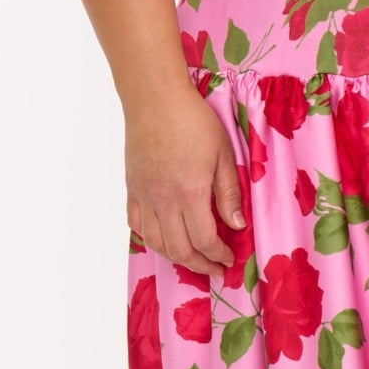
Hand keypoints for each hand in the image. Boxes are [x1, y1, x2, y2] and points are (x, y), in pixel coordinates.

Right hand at [125, 85, 245, 283]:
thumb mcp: (223, 154)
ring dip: (175, 257)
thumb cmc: (193, 121)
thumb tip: (236, 225)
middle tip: (214, 269)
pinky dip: (150, 239)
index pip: (204, 239)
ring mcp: (144, 196)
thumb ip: (229, 193)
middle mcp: (163, 200)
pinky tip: (164, 239)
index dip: (218, 255)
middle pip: (179, 249)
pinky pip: (136, 224)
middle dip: (199, 265)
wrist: (155, 99)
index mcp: (189, 192)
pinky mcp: (132, 188)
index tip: (229, 258)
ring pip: (155, 242)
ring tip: (192, 260)